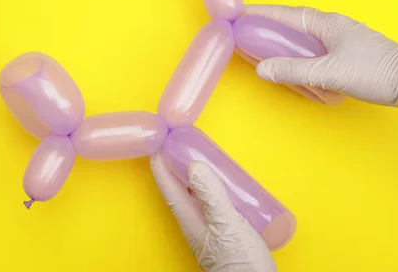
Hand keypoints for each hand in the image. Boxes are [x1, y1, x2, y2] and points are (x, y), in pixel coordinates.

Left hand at [150, 153, 276, 271]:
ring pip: (196, 194)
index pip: (167, 185)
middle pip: (179, 187)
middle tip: (182, 142)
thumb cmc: (239, 263)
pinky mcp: (223, 232)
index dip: (160, 161)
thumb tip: (194, 165)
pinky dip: (213, 188)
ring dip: (196, 175)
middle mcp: (194, 222)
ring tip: (203, 157)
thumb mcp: (226, 224)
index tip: (158, 140)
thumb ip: (211, 195)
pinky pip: (212, 202)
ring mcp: (208, 227)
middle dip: (177, 164)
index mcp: (188, 218)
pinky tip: (225, 185)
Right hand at [244, 5, 397, 113]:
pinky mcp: (347, 53)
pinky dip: (297, 51)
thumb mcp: (328, 72)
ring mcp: (341, 39)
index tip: (240, 14)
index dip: (262, 13)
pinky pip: (313, 47)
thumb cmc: (375, 72)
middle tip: (247, 32)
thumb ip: (293, 70)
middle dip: (269, 25)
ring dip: (283, 39)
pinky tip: (293, 63)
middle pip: (293, 22)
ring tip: (264, 48)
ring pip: (304, 35)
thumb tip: (262, 69)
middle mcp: (333, 27)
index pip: (287, 14)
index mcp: (327, 24)